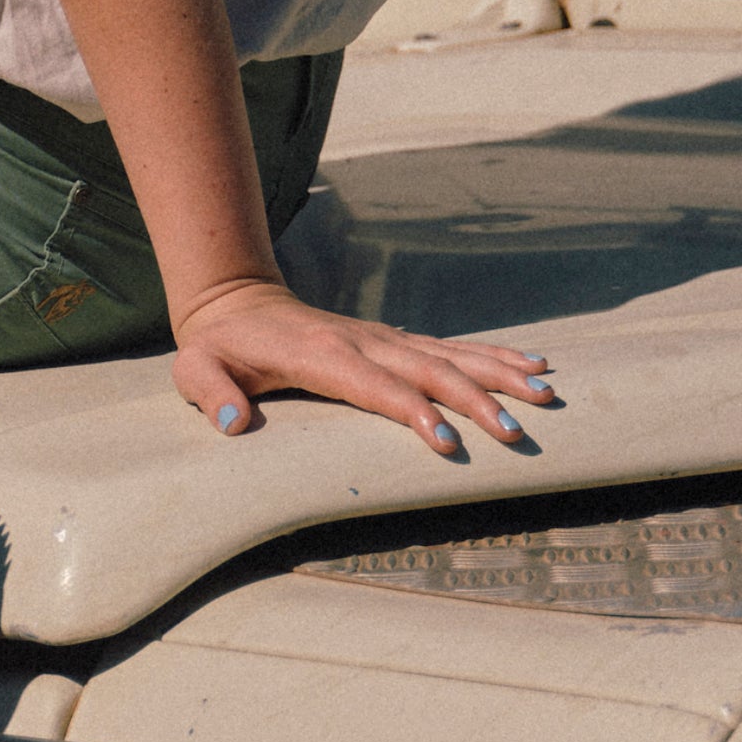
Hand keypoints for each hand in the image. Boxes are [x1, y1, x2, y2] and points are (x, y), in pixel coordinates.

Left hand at [169, 273, 560, 456]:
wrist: (234, 301)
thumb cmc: (217, 346)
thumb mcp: (195, 369)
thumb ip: (211, 394)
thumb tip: (234, 423)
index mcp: (321, 354)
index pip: (375, 387)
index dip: (411, 412)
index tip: (449, 441)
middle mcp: (362, 341)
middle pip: (428, 370)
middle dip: (474, 400)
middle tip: (517, 431)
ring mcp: (382, 337)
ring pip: (450, 354)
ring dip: (498, 374)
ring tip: (546, 392)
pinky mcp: (393, 339)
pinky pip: (449, 347)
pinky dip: (493, 355)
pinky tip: (533, 365)